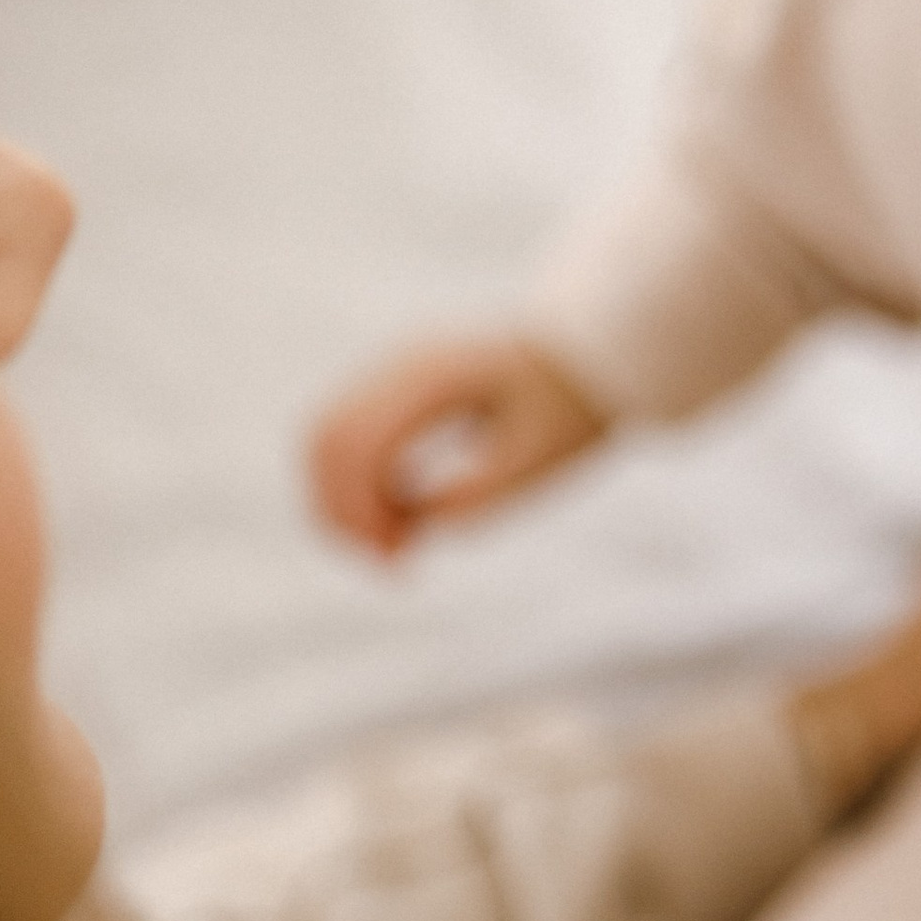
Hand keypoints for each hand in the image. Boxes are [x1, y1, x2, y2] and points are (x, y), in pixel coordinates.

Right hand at [308, 334, 610, 555]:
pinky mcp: (396, 388)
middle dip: (344, 514)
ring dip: (345, 503)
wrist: (594, 352)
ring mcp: (391, 370)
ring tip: (395, 553)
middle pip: (327, 442)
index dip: (359, 513)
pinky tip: (398, 524)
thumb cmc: (572, 404)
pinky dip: (358, 486)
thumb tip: (411, 527)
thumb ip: (472, 495)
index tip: (399, 562)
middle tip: (394, 568)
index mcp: (431, 376)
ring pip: (327, 441)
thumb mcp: (536, 461)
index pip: (356, 443)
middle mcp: (398, 364)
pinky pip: (350, 437)